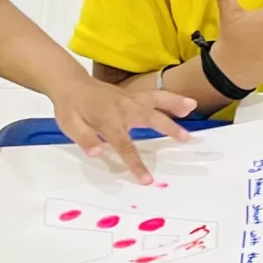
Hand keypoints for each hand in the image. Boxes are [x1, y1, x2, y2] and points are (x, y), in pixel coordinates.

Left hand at [47, 73, 194, 184]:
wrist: (70, 83)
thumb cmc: (70, 107)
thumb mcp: (69, 125)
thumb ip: (84, 139)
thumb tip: (97, 153)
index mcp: (107, 121)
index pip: (124, 145)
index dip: (135, 163)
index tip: (147, 179)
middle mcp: (123, 108)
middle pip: (149, 118)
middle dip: (168, 128)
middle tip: (185, 138)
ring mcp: (131, 99)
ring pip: (156, 101)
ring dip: (175, 104)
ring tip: (192, 108)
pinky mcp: (134, 96)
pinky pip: (156, 96)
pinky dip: (172, 99)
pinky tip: (188, 104)